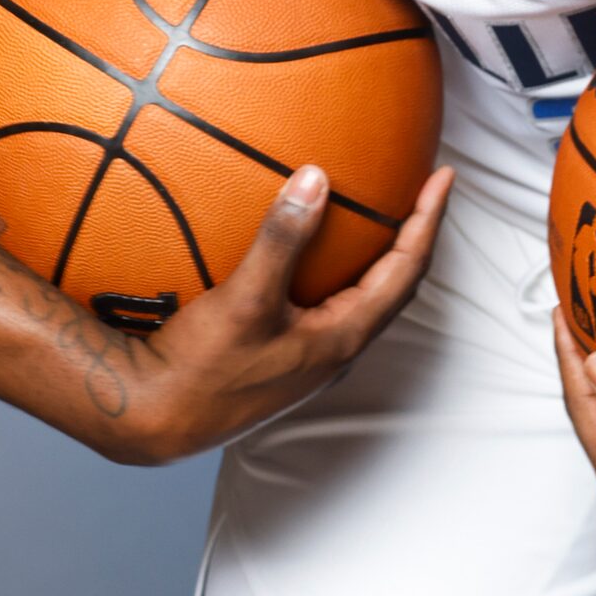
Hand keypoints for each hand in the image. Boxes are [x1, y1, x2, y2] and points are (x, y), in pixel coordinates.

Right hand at [110, 163, 453, 463]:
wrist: (152, 420)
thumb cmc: (201, 369)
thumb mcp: (246, 299)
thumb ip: (283, 238)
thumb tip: (316, 178)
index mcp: (344, 336)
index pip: (407, 269)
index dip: (429, 219)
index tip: (442, 176)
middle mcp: (336, 347)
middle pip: (395, 282)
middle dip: (412, 233)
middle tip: (419, 188)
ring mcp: (310, 354)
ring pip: (360, 294)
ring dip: (375, 252)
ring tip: (375, 212)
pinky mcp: (283, 353)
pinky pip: (325, 300)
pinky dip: (333, 266)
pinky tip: (306, 249)